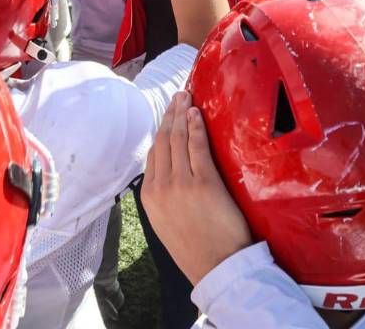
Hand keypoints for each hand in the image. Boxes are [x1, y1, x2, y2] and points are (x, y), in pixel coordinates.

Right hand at [141, 92, 252, 286]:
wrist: (216, 268)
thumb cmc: (196, 248)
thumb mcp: (166, 223)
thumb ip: (164, 196)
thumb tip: (171, 172)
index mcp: (148, 197)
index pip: (153, 154)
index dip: (161, 130)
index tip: (168, 115)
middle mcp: (160, 186)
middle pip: (163, 141)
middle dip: (170, 115)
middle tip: (178, 96)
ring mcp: (181, 183)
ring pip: (177, 139)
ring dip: (182, 114)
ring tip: (186, 97)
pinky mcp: (204, 182)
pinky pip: (196, 147)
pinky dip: (196, 127)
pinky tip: (197, 114)